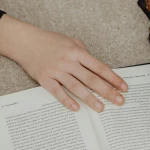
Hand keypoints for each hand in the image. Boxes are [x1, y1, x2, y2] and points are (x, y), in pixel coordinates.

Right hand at [0, 15, 126, 111]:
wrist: (26, 42)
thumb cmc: (49, 41)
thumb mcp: (70, 41)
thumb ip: (84, 53)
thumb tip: (97, 68)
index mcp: (77, 52)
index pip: (99, 67)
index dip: (113, 78)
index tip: (123, 87)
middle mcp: (69, 62)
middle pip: (91, 79)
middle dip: (107, 91)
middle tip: (119, 101)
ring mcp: (56, 71)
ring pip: (77, 87)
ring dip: (90, 99)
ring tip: (101, 108)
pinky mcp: (45, 79)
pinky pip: (57, 92)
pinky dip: (67, 101)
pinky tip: (76, 108)